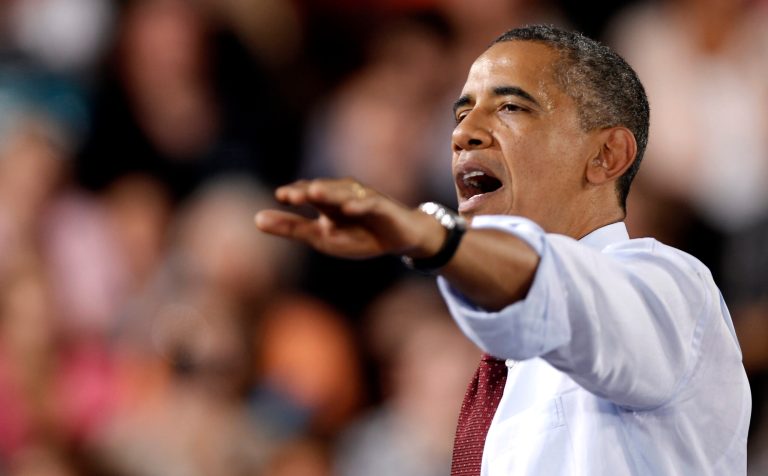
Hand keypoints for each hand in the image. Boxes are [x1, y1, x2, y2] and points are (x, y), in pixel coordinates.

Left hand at [254, 178, 443, 259]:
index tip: (280, 197)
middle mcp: (343, 195)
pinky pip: (370, 203)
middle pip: (323, 191)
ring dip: (330, 192)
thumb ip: (291, 228)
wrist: (400, 238)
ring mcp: (363, 198)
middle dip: (307, 191)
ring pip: (344, 193)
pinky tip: (348, 207)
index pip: (307, 194)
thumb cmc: (358, 236)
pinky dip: (360, 204)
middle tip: (290, 194)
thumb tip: (256, 218)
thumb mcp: (321, 237)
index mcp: (326, 202)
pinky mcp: (383, 207)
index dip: (294, 194)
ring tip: (314, 192)